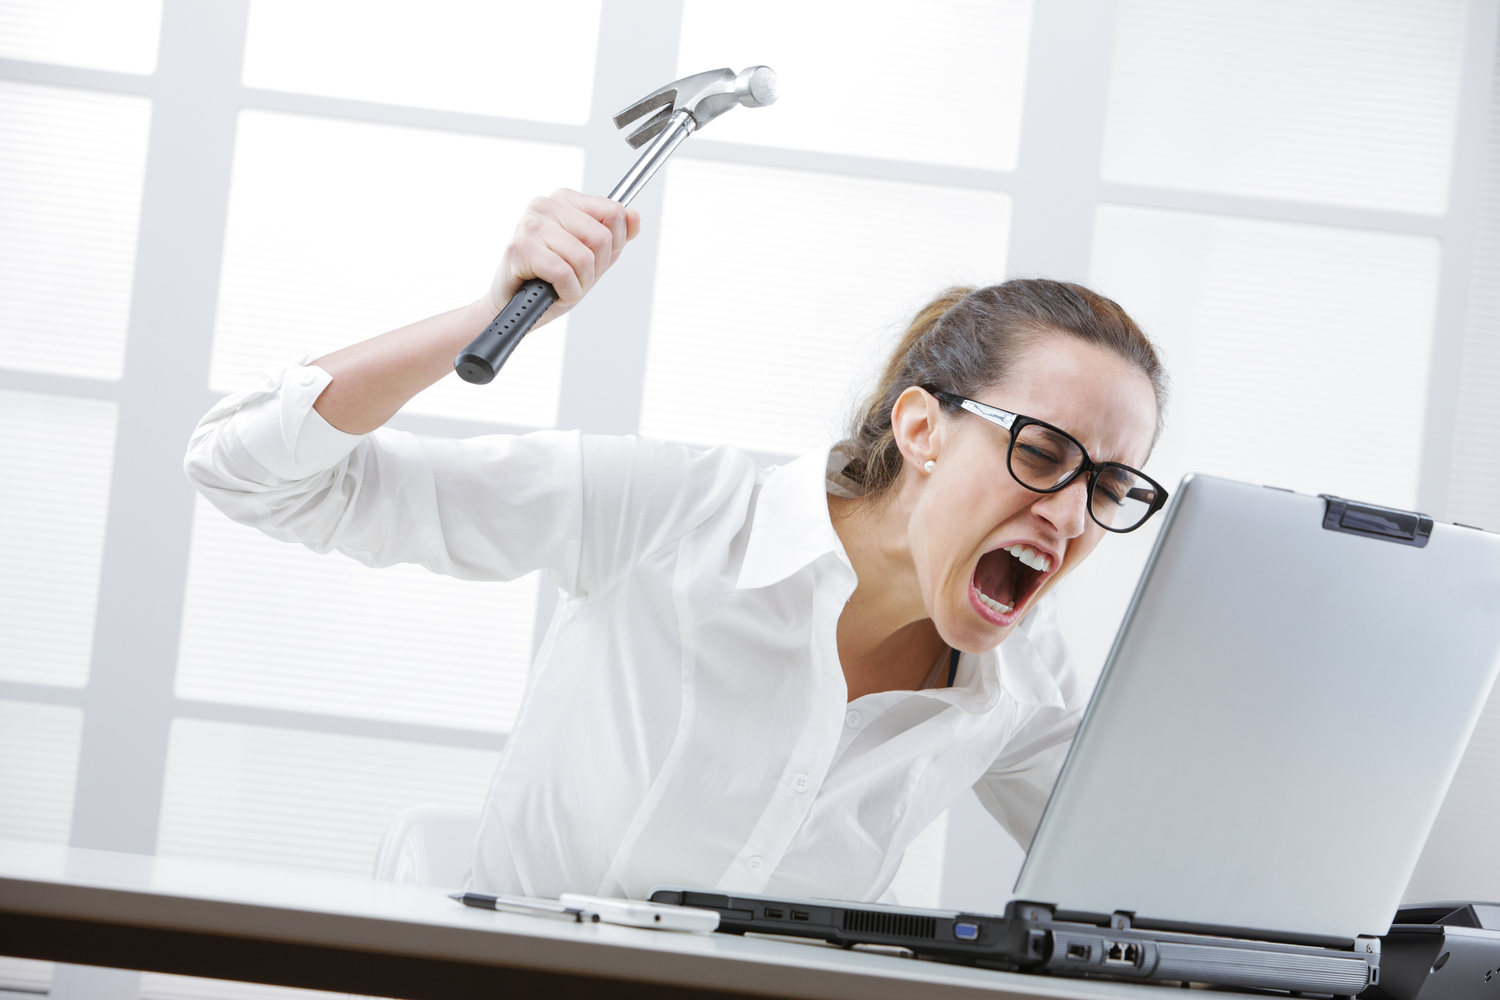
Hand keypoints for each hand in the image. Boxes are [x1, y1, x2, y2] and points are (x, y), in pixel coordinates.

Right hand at [483, 189, 640, 323]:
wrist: (516, 308)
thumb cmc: (550, 281)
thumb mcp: (592, 258)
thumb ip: (615, 237)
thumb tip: (634, 217)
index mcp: (564, 200)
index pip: (613, 213)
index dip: (612, 246)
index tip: (592, 260)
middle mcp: (545, 205)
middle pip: (602, 238)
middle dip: (594, 270)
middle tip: (573, 278)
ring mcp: (531, 224)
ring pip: (584, 258)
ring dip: (579, 285)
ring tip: (560, 286)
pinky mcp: (520, 248)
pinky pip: (564, 273)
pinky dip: (566, 293)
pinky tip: (553, 293)